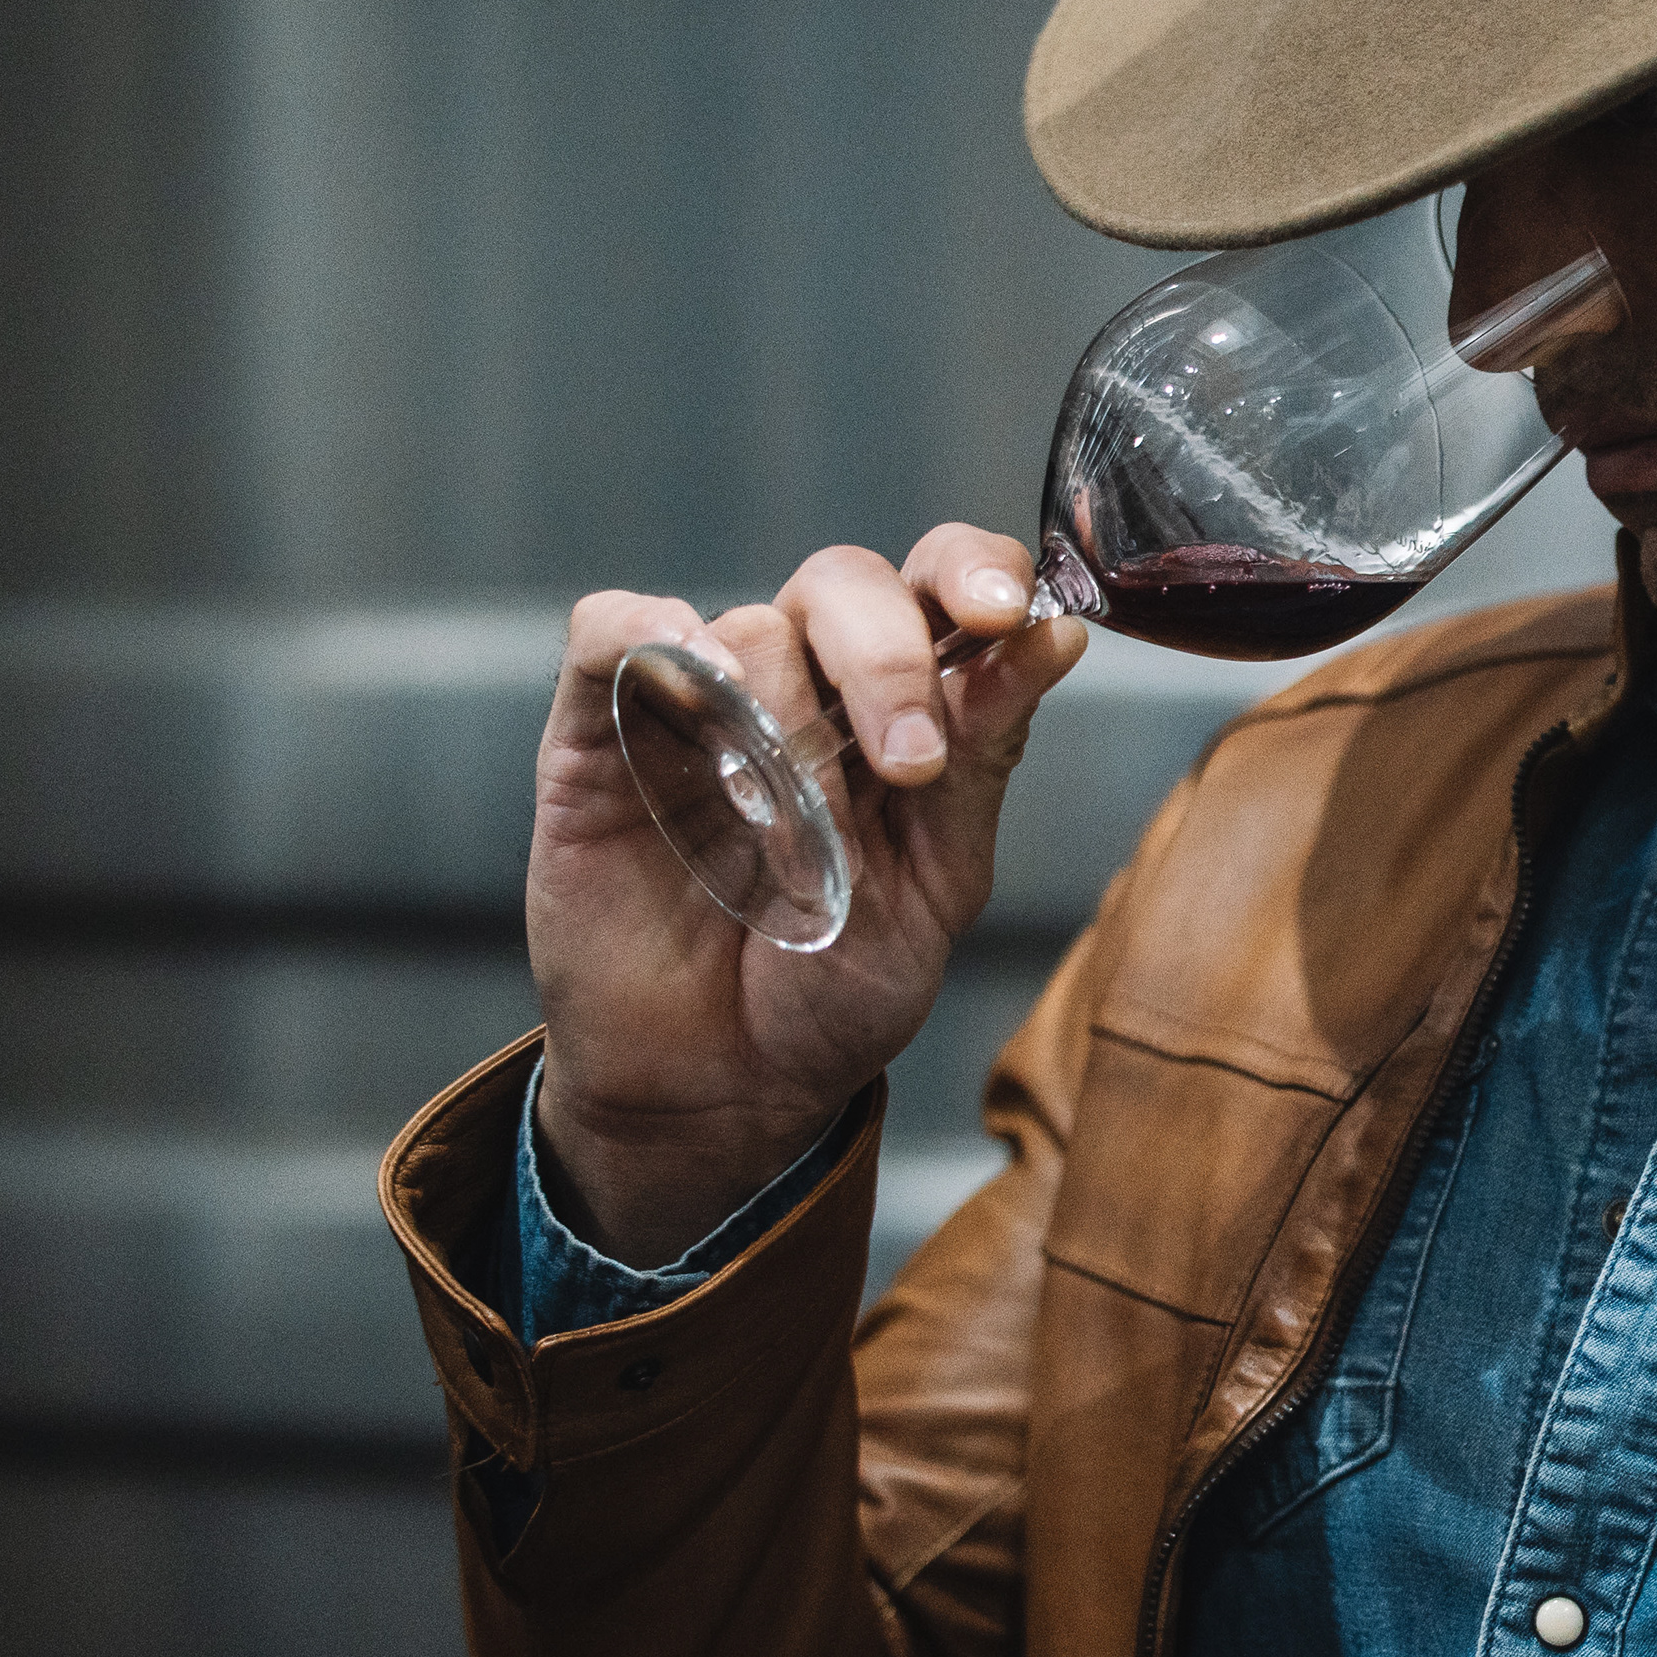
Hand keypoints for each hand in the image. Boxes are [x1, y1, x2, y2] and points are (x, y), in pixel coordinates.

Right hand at [524, 529, 1085, 1266]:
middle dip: (890, 662)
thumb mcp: (938, 884)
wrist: (720, 1087)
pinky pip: (611, 629)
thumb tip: (1057, 637)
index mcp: (900, 704)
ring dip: (784, 719)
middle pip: (845, 585)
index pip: (940, 582)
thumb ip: (984, 758)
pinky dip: (648, 633)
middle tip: (906, 766)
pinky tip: (692, 681)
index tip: (999, 612)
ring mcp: (700, 697)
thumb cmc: (834, 989)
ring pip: (749, 626)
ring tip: (784, 831)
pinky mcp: (600, 728)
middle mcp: (804, 681)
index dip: (972, 569)